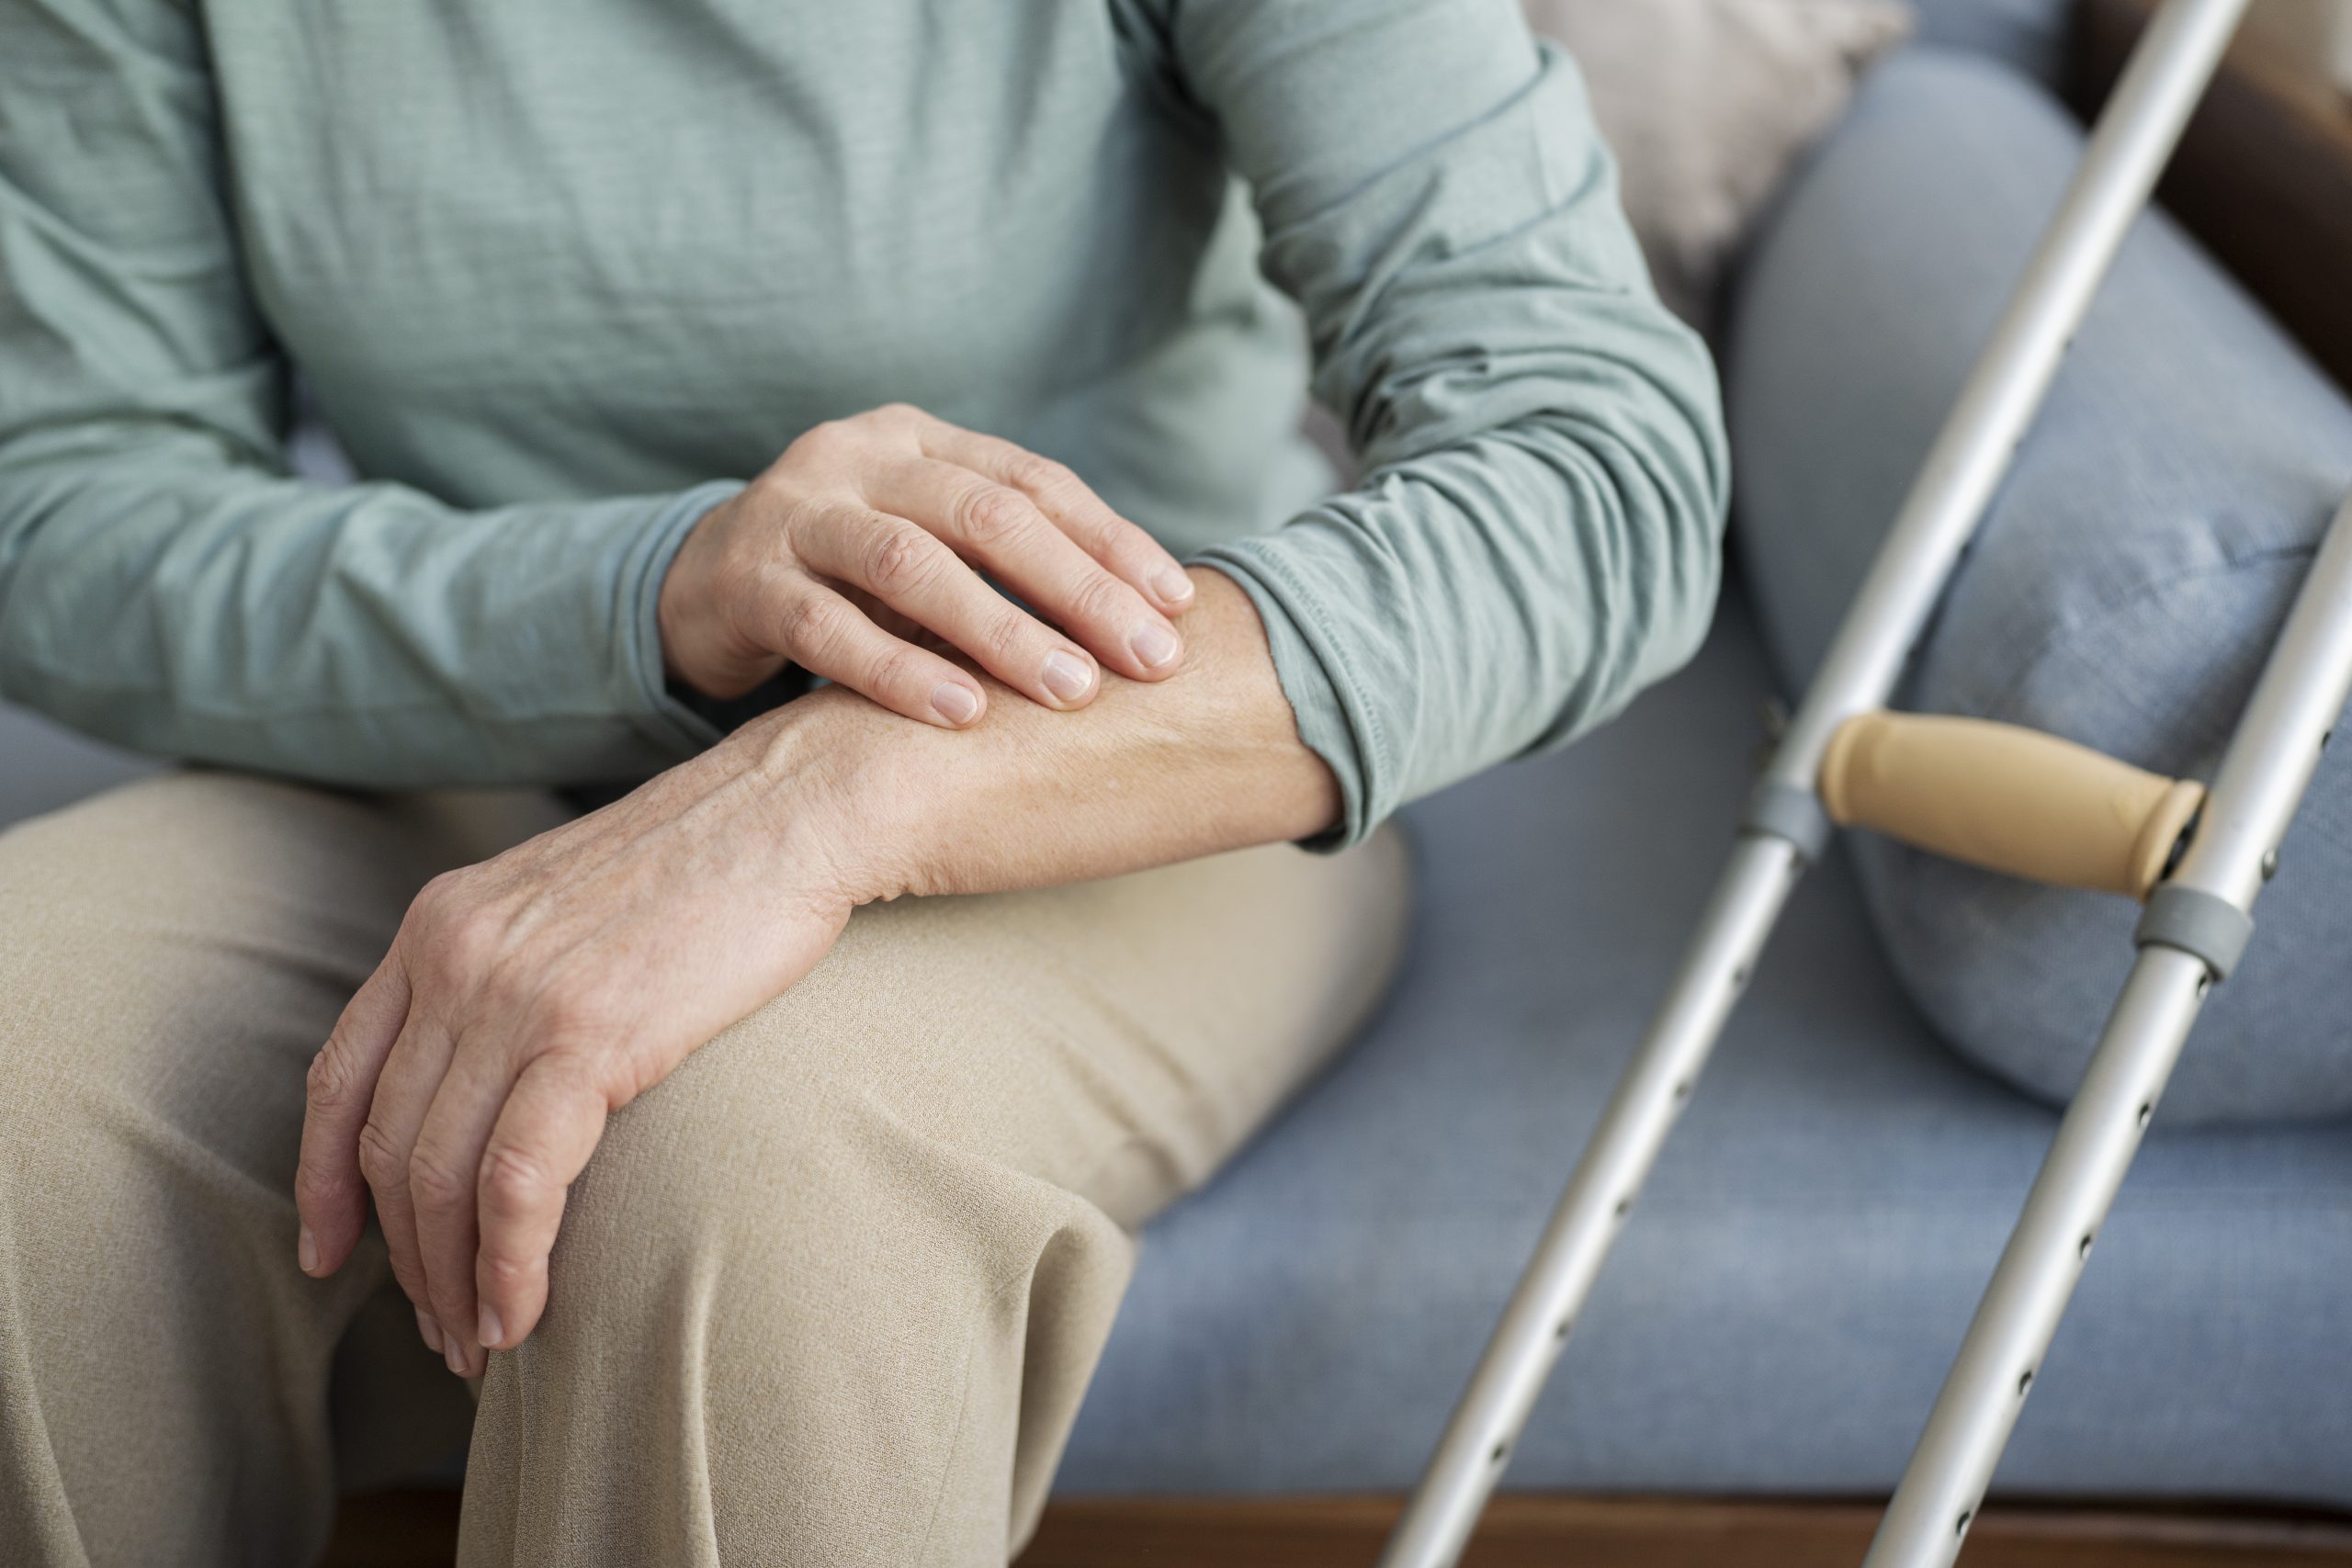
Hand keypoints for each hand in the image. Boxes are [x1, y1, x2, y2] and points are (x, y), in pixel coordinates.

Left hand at [291, 722, 875, 1375]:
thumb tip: (495, 1076)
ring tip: (483, 1341)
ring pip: (439, 1178)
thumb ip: (505, 973)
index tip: (332, 1254)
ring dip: (453, 1282)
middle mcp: (453, 956)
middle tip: (442, 1330)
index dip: (321, 1181)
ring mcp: (514, 995)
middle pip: (388, 1145)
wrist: (793, 810)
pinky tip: (524, 1312)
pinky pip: (516, 1183)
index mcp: (440, 923)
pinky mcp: (588, 1035)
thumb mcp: (565, 903)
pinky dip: (510, 1264)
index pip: (339, 1075)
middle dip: (405, 1260)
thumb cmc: (708, 865)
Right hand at [658, 403, 1195, 725]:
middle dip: (1077, 588)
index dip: (1110, 540)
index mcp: (918, 437)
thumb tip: (1148, 619)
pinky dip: (898, 672)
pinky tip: (961, 713)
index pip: (1033, 481)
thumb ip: (1007, 564)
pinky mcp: (746, 580)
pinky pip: (827, 627)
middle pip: (984, 514)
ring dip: (1000, 631)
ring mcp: (794, 513)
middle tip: (1148, 659)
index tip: (1178, 606)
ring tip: (1070, 692)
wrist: (699, 586)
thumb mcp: (928, 549)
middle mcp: (857, 456)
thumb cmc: (847, 577)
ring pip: (910, 564)